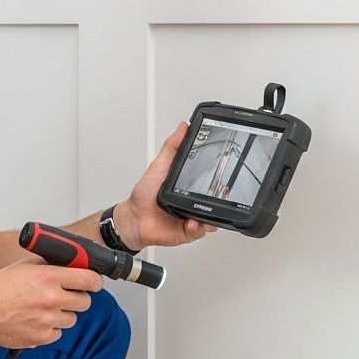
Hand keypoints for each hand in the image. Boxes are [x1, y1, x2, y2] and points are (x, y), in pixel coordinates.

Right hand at [0, 262, 102, 347]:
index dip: (95, 282)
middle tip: (66, 296)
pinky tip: (35, 320)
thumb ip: (50, 265)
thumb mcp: (24, 266)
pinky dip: (50, 328)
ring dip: (63, 314)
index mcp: (49, 277)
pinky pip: (58, 333)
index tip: (94, 283)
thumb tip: (70, 264)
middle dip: (78, 298)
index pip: (89, 280)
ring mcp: (47, 320)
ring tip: (43, 309)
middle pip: (85, 302)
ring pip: (72, 319)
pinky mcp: (41, 337)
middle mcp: (51, 299)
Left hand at [118, 122, 218, 249]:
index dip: (220, 177)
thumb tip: (183, 127)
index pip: (211, 179)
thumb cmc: (144, 195)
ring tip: (203, 212)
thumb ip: (172, 147)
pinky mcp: (189, 231)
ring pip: (214, 217)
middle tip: (222, 194)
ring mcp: (193, 216)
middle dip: (223, 198)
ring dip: (212, 215)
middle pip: (217, 199)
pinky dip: (198, 227)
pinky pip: (201, 230)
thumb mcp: (159, 165)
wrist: (134, 220)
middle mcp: (194, 200)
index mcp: (189, 184)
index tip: (224, 172)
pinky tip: (192, 222)